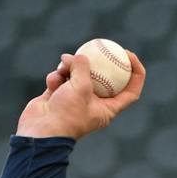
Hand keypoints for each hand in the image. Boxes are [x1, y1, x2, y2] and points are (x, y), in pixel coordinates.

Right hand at [16, 49, 145, 140]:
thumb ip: (84, 68)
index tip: (130, 56)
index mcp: (108, 109)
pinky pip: (61, 78)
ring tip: (63, 68)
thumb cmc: (65, 115)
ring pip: (78, 74)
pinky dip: (57, 77)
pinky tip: (52, 82)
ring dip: (70, 67)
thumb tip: (80, 56)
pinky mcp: (59, 95)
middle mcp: (94, 104)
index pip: (131, 92)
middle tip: (99, 46)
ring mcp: (76, 99)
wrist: (40, 132)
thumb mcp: (81, 88)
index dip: (136, 73)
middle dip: (99, 62)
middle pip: (104, 78)